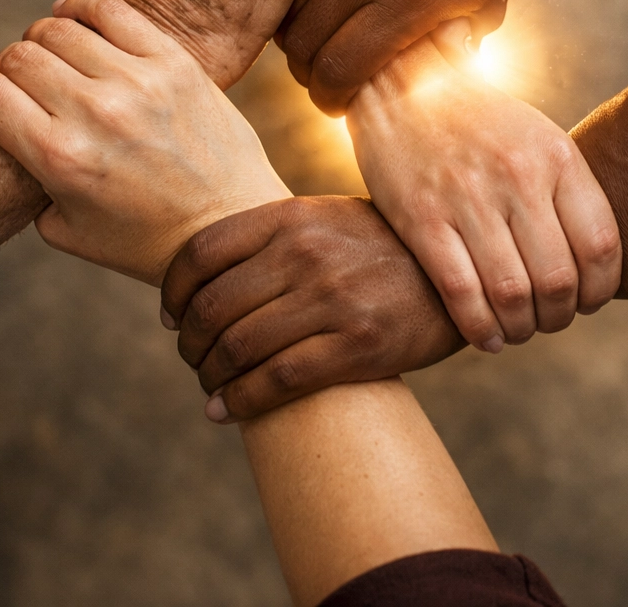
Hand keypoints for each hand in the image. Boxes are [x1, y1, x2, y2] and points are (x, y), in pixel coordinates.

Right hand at [0, 0, 287, 285]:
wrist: (233, 225)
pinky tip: (76, 17)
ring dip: (46, 37)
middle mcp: (96, 113)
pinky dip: (82, 6)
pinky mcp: (177, 63)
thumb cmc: (147, 239)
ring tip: (58, 55)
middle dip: (11, 66)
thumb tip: (14, 128)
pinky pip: (112, 9)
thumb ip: (28, 179)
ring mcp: (140, 82)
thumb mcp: (65, 230)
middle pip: (20, 54)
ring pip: (60, 27)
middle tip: (29, 81)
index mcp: (59, 158)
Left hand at [159, 197, 465, 419]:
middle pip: (212, 306)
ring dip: (209, 376)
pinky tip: (223, 410)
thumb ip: (274, 236)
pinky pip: (276, 380)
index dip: (172, 291)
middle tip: (192, 358)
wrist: (458, 279)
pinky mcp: (357, 345)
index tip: (170, 316)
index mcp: (294, 216)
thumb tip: (204, 279)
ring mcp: (333, 299)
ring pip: (238, 347)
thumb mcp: (329, 220)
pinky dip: (238, 402)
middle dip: (189, 342)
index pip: (202, 252)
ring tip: (208, 386)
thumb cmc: (381, 251)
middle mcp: (307, 253)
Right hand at [276, 0, 514, 113]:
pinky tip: (313, 5)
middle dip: (309, 73)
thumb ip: (456, 53)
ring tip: (318, 43)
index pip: (340, 69)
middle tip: (322, 77)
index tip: (335, 103)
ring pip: (288, 7)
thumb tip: (423, 91)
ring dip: (297, 35)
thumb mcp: (486, 3)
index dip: (331, 98)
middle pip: (303, 45)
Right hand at [347, 36, 620, 350]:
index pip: (601, 246)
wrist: (403, 80)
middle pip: (559, 280)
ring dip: (521, 329)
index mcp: (557, 156)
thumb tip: (592, 267)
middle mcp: (517, 176)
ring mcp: (467, 197)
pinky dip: (479, 329)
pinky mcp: (420, 217)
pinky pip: (461, 293)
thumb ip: (566, 193)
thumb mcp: (537, 138)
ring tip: (517, 330)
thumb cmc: (478, 121)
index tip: (586, 302)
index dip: (600, 291)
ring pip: (513, 296)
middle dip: (559, 317)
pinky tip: (486, 337)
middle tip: (548, 320)